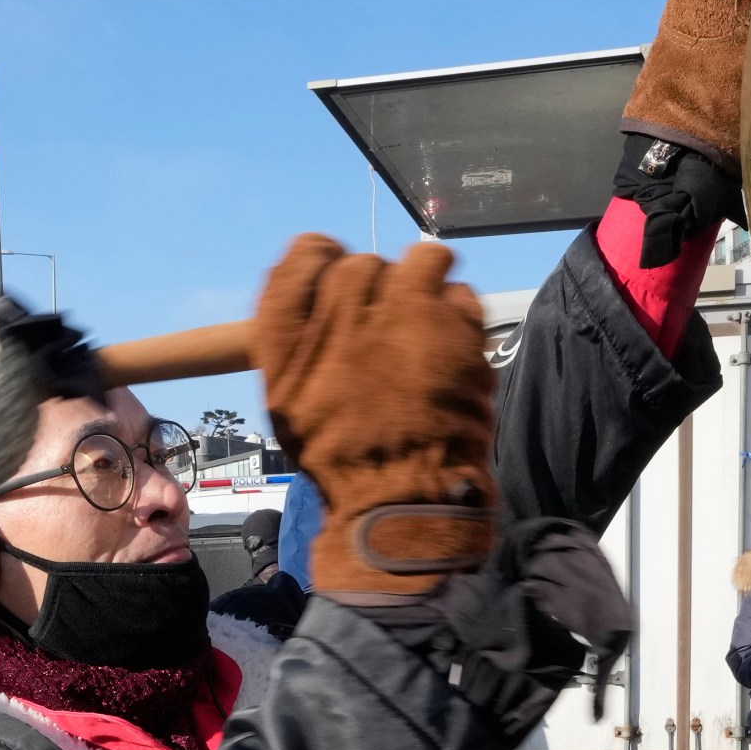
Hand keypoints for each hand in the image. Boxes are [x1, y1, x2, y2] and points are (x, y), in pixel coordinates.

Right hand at [255, 235, 496, 596]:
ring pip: (421, 261)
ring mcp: (400, 308)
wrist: (399, 495)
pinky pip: (460, 293)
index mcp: (291, 330)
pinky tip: (453, 350)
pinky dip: (461, 317)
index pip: (306, 254)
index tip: (340, 276)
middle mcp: (341, 307)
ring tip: (429, 324)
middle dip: (378, 289)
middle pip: (363, 262)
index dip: (326, 259)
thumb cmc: (340, 457)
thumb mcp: (290, 402)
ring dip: (426, 286)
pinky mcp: (452, 322)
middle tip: (389, 329)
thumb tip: (322, 301)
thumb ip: (298, 342)